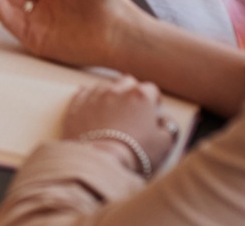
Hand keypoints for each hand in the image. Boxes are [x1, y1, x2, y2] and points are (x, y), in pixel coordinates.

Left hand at [61, 76, 179, 175]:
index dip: (154, 99)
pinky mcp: (76, 106)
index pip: (150, 89)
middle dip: (132, 91)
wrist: (101, 162)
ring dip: (111, 94)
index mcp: (140, 97)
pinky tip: (93, 108)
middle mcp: (116, 91)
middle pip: (127, 82)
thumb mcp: (164, 144)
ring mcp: (94, 96)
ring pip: (104, 86)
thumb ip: (168, 127)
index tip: (153, 109)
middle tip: (134, 108)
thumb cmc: (136, 154)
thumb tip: (164, 119)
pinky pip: (83, 93)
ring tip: (113, 110)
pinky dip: (89, 98)